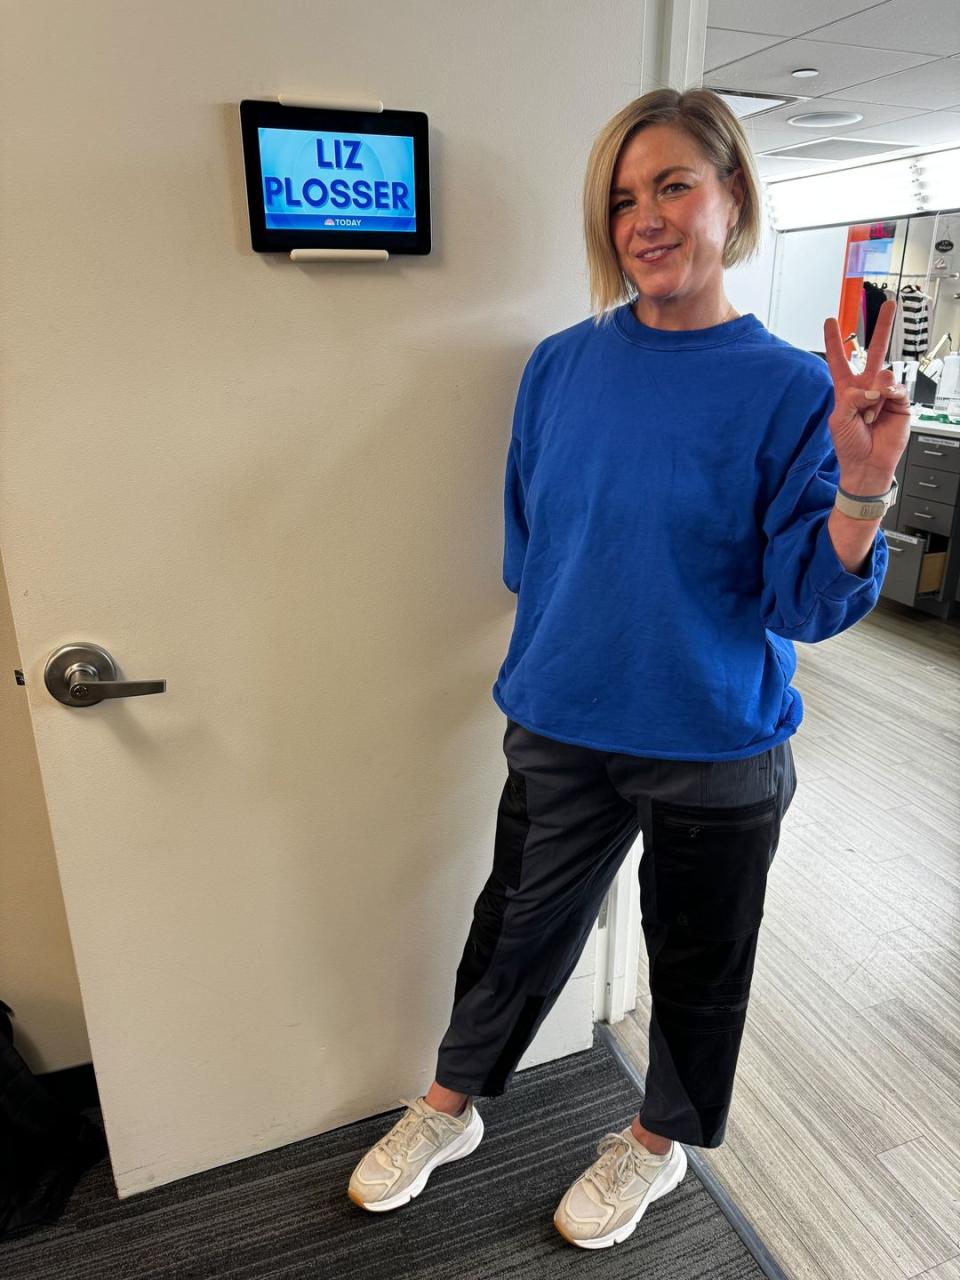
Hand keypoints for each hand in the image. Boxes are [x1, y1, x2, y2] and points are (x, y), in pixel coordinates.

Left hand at [823, 298, 910, 492]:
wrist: (867, 465)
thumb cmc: (849, 445)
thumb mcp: (838, 419)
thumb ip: (851, 398)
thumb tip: (872, 387)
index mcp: (846, 390)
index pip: (839, 360)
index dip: (834, 341)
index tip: (830, 321)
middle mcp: (866, 387)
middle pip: (873, 352)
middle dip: (881, 328)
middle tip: (888, 305)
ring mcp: (884, 393)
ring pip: (883, 375)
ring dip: (874, 395)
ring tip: (870, 414)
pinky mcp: (900, 402)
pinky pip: (896, 388)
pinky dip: (887, 398)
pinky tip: (882, 410)